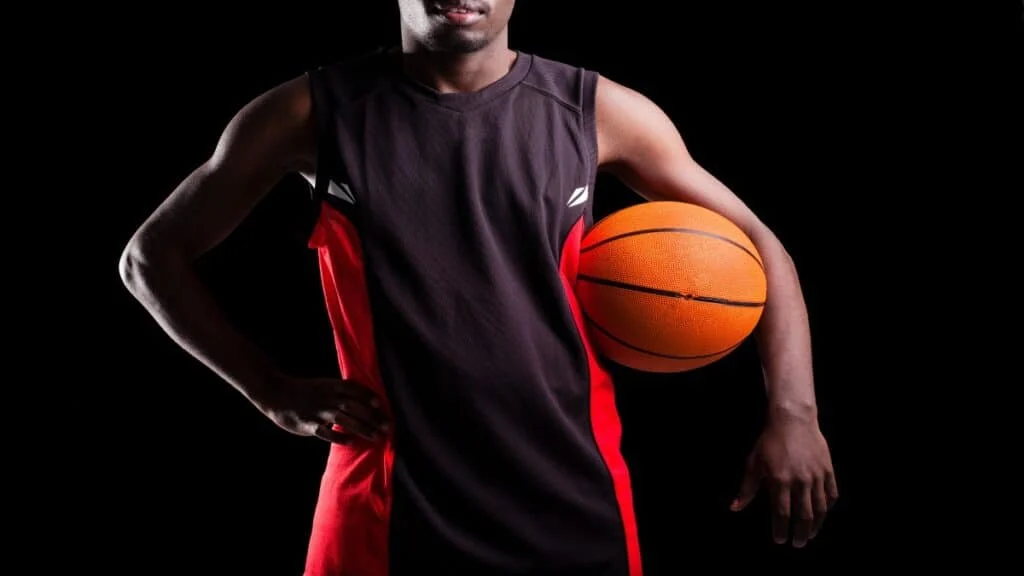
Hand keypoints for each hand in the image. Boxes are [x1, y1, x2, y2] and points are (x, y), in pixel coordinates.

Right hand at [253, 375, 389, 443]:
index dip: (367, 395)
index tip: (380, 404)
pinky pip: (325, 432)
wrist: (277, 395)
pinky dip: (339, 437)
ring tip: (376, 436)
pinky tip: (352, 442)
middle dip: (372, 416)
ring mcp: (317, 411)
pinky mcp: (308, 424)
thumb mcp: (323, 386)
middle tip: (387, 426)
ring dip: (362, 428)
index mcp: (331, 386)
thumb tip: (362, 401)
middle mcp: (326, 398)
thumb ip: (340, 392)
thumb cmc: (305, 391)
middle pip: (353, 406)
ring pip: (343, 419)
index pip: (353, 389)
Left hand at [730, 415, 838, 546]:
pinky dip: (828, 507)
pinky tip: (823, 514)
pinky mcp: (827, 470)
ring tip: (810, 534)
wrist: (793, 420)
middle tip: (797, 543)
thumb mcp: (754, 463)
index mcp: (780, 480)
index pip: (781, 513)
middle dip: (800, 533)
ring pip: (820, 508)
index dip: (780, 529)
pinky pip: (831, 494)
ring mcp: (816, 476)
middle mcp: (801, 481)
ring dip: (815, 525)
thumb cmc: (770, 441)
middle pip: (803, 515)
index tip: (779, 540)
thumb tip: (735, 508)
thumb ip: (747, 488)